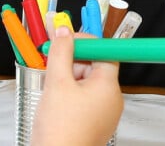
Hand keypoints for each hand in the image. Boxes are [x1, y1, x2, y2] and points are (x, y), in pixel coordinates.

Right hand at [31, 26, 123, 145]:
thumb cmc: (61, 132)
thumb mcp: (56, 83)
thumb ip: (61, 52)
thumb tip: (64, 33)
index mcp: (108, 86)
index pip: (105, 51)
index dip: (86, 42)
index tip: (69, 39)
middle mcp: (111, 98)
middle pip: (94, 65)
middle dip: (72, 61)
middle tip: (54, 63)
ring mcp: (103, 112)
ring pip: (87, 81)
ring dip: (68, 77)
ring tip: (53, 89)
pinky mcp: (94, 122)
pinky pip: (84, 97)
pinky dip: (70, 93)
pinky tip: (56, 100)